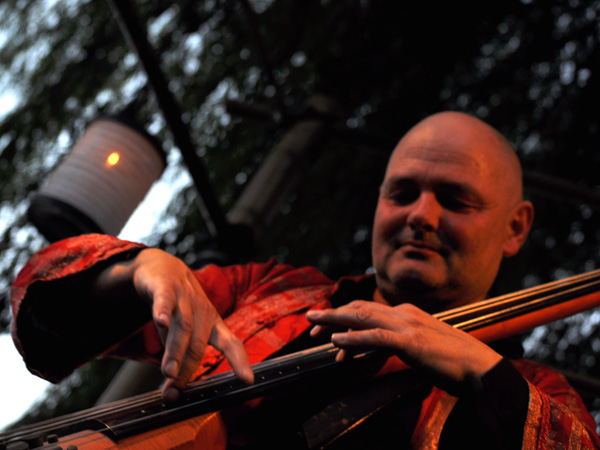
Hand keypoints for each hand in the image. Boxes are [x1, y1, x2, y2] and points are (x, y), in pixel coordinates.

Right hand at [94, 248, 253, 400]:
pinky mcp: (165, 287)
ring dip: (175, 351)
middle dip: (187, 369)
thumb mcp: (185, 329)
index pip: (231, 343)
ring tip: (168, 372)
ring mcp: (185, 297)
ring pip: (183, 327)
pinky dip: (163, 311)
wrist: (162, 267)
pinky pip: (165, 301)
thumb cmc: (178, 305)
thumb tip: (172, 390)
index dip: (240, 361)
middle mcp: (202, 310)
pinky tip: (161, 322)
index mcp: (212, 322)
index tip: (247, 380)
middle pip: (198, 343)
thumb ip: (181, 356)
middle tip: (175, 390)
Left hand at [306, 300, 500, 393]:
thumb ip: (394, 344)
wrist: (480, 367)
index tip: (325, 326)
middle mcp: (404, 314)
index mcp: (406, 313)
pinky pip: (376, 338)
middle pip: (359, 309)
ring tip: (314, 327)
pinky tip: (338, 342)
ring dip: (335, 321)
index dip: (343, 315)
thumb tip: (368, 350)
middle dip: (332, 315)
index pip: (367, 309)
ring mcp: (407, 326)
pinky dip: (353, 339)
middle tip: (311, 323)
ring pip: (362, 318)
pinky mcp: (411, 342)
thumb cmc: (449, 360)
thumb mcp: (418, 346)